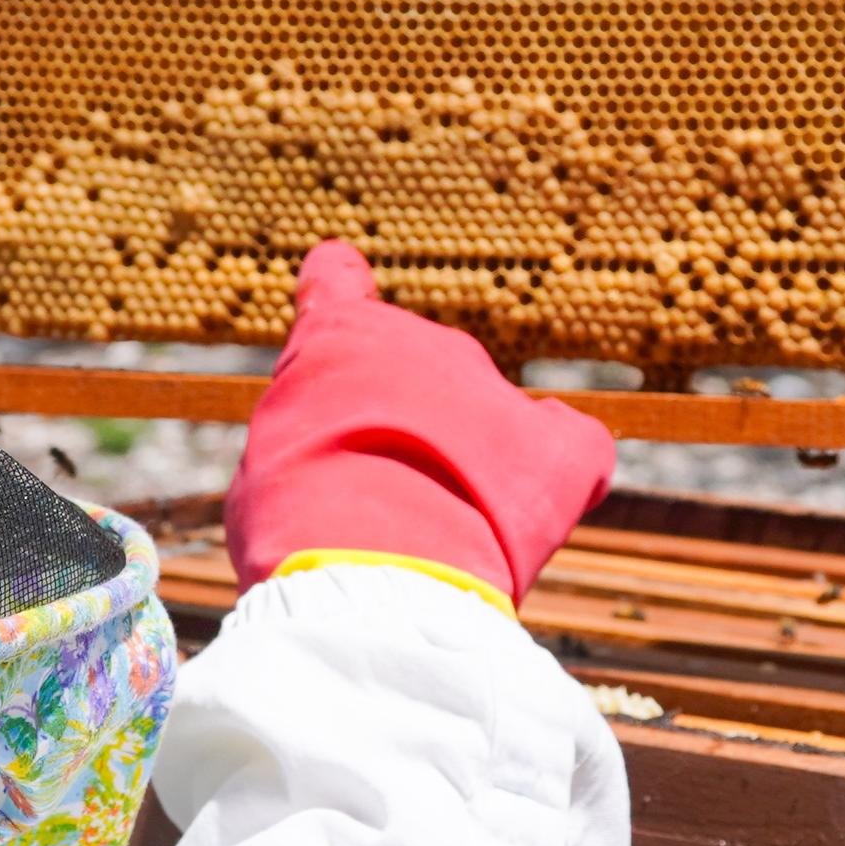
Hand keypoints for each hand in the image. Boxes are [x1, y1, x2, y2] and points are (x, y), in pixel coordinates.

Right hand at [224, 242, 617, 610]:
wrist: (372, 565)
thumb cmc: (299, 521)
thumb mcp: (273, 467)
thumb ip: (308, 438)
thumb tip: (336, 466)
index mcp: (342, 336)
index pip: (336, 280)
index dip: (335, 288)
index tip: (334, 282)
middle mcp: (426, 343)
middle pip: (417, 374)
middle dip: (401, 425)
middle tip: (376, 498)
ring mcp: (494, 389)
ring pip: (484, 416)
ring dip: (466, 462)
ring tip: (435, 530)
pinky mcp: (557, 446)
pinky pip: (571, 445)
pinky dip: (555, 473)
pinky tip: (522, 515)